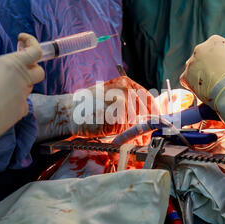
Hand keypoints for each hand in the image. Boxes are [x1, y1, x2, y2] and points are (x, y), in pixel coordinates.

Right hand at [0, 33, 44, 143]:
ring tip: (0, 89)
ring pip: (28, 89)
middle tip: (17, 68)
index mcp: (13, 64)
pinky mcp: (20, 112)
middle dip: (32, 69)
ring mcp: (23, 97)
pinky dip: (15, 103)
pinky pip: (22, 105)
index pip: (35, 51)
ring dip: (19, 87)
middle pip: (38, 72)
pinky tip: (0, 105)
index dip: (32, 43)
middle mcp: (22, 80)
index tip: (21, 40)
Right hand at [31, 76, 158, 142]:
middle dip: (146, 126)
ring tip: (130, 140)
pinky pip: (128, 132)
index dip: (154, 111)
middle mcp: (125, 91)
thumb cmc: (87, 106)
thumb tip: (145, 115)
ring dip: (137, 135)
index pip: (147, 97)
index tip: (156, 121)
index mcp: (124, 83)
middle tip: (144, 136)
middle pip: (145, 112)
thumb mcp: (109, 95)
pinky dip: (127, 139)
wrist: (68, 112)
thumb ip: (127, 101)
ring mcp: (122, 104)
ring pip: (137, 123)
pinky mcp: (117, 119)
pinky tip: (121, 140)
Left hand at [180, 35, 224, 103]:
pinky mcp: (185, 76)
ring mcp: (191, 62)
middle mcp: (200, 48)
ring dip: (198, 76)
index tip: (223, 68)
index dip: (218, 60)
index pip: (213, 48)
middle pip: (201, 57)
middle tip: (215, 79)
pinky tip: (202, 91)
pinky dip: (192, 86)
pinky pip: (186, 80)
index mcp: (215, 41)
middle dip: (206, 67)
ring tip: (210, 87)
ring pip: (192, 69)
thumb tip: (221, 69)